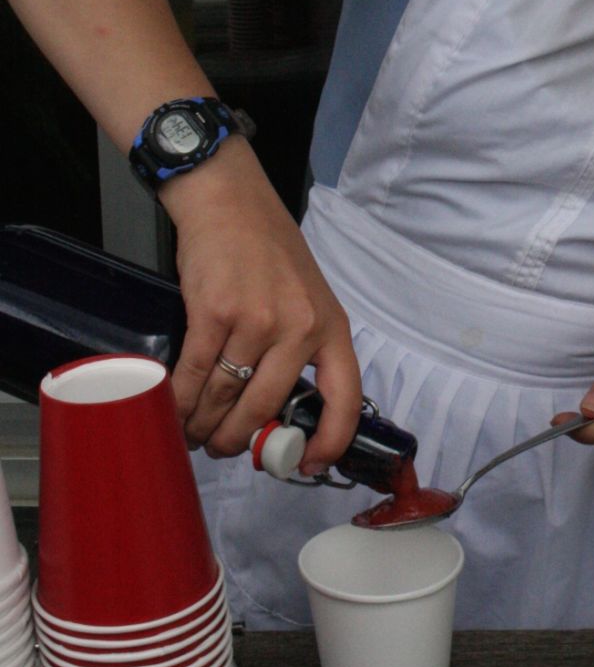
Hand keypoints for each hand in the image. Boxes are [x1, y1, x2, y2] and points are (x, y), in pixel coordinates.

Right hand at [163, 143, 361, 471]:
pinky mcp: (215, 312)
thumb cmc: (266, 250)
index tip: (308, 464)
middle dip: (240, 439)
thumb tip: (276, 409)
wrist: (229, 201)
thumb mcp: (306, 297)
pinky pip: (198, 373)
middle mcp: (300, 328)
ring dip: (205, 424)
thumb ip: (300, 347)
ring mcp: (258, 320)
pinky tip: (175, 409)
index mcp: (331, 327)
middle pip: (268, 406)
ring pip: (228, 396)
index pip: (345, 398)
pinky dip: (182, 399)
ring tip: (193, 433)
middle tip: (222, 449)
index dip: (329, 441)